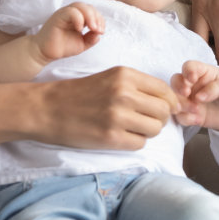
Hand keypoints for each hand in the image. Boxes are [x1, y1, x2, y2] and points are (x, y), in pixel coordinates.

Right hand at [32, 66, 179, 149]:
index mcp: (125, 75)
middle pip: (163, 111)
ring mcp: (117, 116)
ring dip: (147, 132)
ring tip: (131, 128)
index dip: (169, 102)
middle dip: (159, 118)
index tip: (165, 109)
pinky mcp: (110, 137)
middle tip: (146, 120)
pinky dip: (134, 142)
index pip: (165, 90)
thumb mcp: (110, 78)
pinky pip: (140, 144)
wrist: (46, 109)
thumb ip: (138, 86)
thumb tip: (172, 102)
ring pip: (155, 129)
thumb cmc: (79, 93)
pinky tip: (120, 136)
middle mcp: (124, 93)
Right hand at [34, 2, 104, 63]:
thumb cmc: (62, 47)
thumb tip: (99, 33)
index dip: (100, 19)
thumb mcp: (82, 43)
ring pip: (79, 6)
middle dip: (97, 17)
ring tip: (93, 29)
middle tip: (98, 30)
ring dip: (90, 16)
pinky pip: (70, 12)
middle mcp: (71, 13)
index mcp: (78, 17)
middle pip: (87, 6)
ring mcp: (63, 13)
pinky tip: (80, 29)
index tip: (101, 32)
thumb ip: (92, 38)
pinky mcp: (57, 17)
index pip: (92, 11)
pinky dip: (79, 19)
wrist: (45, 53)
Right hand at [171, 60, 218, 131]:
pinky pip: (180, 116)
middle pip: (176, 81)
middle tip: (187, 94)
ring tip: (196, 110)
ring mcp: (191, 100)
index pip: (189, 66)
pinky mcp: (191, 114)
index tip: (192, 79)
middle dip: (178, 87)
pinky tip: (197, 119)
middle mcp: (194, 85)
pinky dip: (186, 118)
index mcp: (204, 73)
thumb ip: (216, 88)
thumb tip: (199, 96)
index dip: (187, 71)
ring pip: (175, 99)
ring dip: (181, 104)